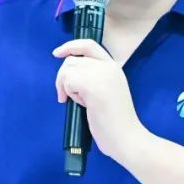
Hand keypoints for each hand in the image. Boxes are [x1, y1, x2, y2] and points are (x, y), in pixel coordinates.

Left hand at [53, 39, 147, 162]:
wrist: (127, 138)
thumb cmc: (115, 122)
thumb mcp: (106, 91)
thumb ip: (93, 78)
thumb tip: (69, 71)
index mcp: (113, 67)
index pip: (88, 45)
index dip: (70, 46)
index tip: (57, 53)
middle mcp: (108, 66)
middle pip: (72, 59)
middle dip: (63, 76)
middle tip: (65, 96)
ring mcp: (101, 74)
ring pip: (67, 69)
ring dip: (66, 86)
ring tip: (78, 102)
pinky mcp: (92, 85)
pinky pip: (68, 80)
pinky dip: (68, 92)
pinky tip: (80, 105)